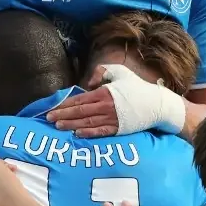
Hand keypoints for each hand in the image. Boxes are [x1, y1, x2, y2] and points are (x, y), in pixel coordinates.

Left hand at [47, 64, 184, 136]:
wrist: (156, 104)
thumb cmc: (137, 87)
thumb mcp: (120, 72)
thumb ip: (101, 72)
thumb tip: (88, 84)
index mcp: (104, 93)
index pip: (79, 100)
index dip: (64, 105)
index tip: (52, 109)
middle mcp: (105, 107)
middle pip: (79, 112)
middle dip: (62, 116)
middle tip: (49, 120)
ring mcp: (112, 120)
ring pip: (86, 123)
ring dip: (70, 125)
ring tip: (58, 127)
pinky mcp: (118, 129)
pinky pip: (99, 132)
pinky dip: (87, 133)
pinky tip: (77, 134)